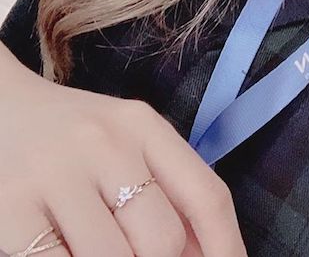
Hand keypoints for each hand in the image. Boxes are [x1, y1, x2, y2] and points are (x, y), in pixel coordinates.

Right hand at [0, 55, 247, 256]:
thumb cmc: (69, 138)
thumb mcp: (124, 143)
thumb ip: (165, 189)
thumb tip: (204, 253)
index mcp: (142, 125)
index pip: (206, 195)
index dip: (226, 249)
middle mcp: (105, 144)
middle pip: (162, 240)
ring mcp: (56, 177)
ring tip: (100, 250)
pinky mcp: (11, 213)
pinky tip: (70, 255)